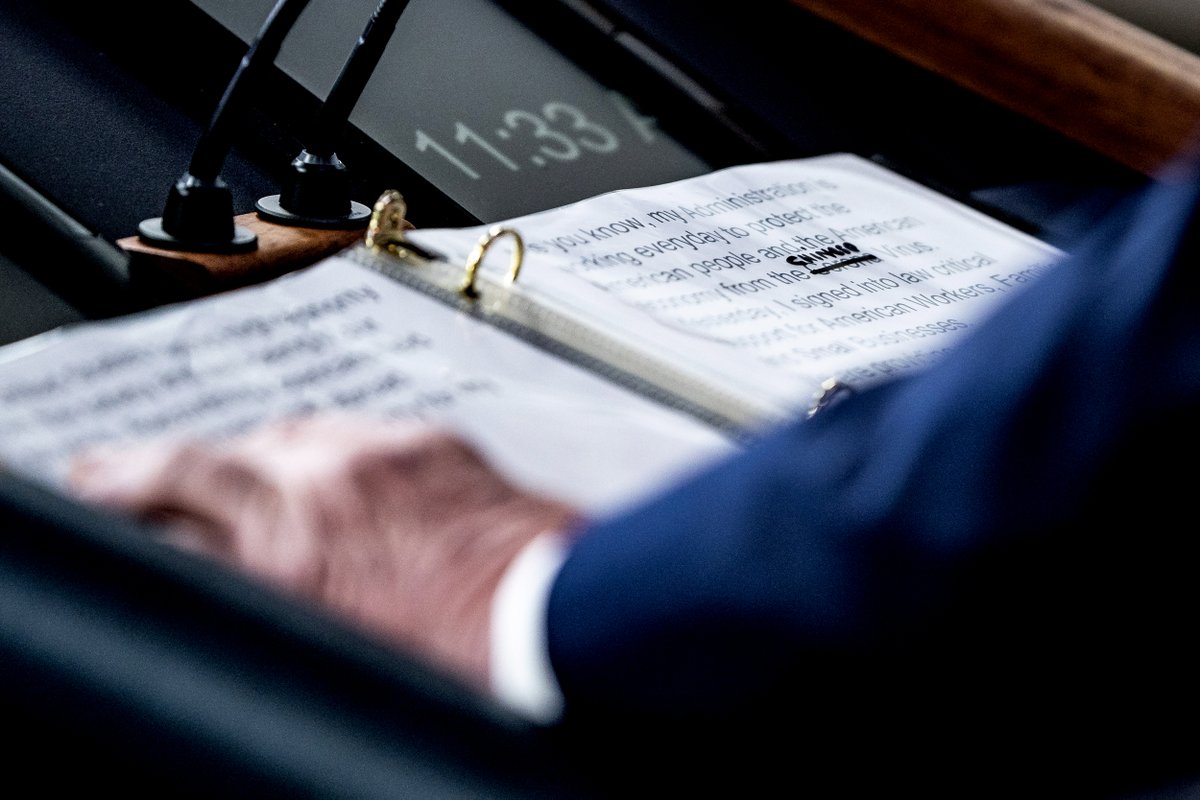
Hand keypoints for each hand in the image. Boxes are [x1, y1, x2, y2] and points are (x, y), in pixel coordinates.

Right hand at [68, 414, 581, 690]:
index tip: (101, 482)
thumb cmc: (456, 651)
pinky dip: (335, 451)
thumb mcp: (330, 637)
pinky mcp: (429, 439)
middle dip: (171, 468)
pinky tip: (341, 472)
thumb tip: (221, 561)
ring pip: (286, 436)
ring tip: (250, 484)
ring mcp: (380, 453)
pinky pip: (358, 430)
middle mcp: (327, 485)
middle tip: (143, 474)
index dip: (121, 484)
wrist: (551, 615)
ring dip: (258, 459)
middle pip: (216, 456)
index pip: (174, 492)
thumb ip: (263, 586)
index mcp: (291, 548)